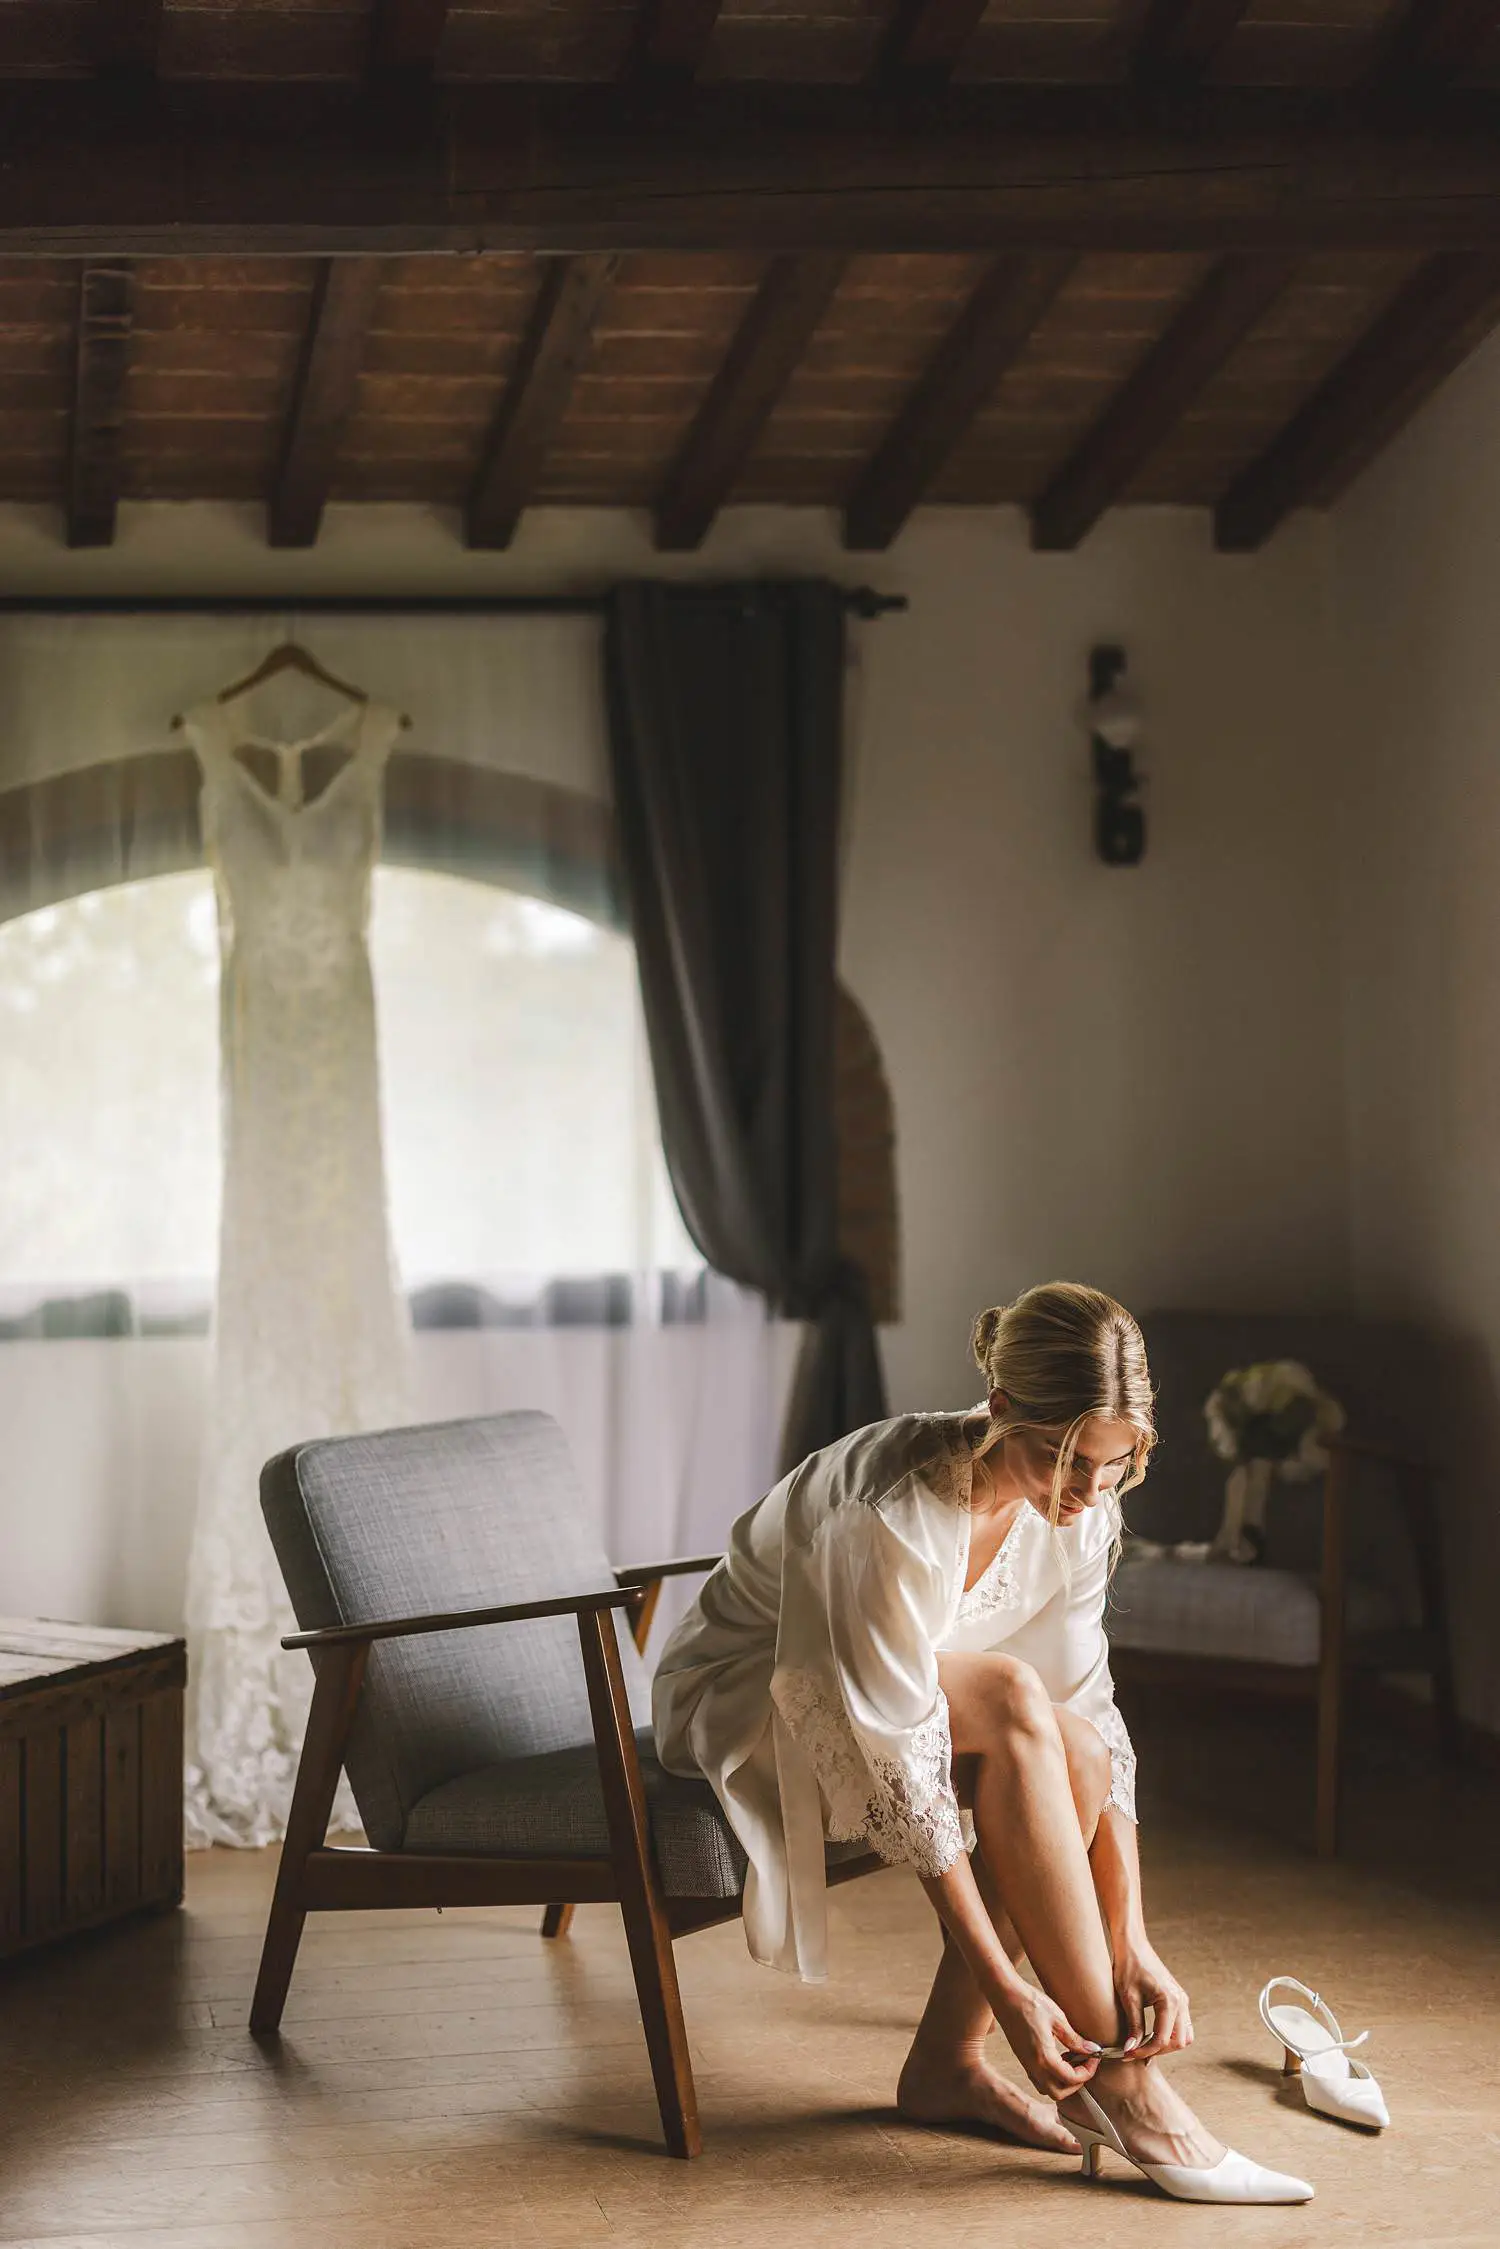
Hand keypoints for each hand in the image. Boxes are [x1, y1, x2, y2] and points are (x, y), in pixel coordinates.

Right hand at [992, 1981, 1101, 2100]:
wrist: (1004, 1994)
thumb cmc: (1030, 2003)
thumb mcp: (1058, 2019)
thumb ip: (1075, 2039)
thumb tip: (1092, 2050)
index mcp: (1044, 2058)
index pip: (1071, 2079)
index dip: (1087, 2072)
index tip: (1094, 2058)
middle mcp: (1033, 2066)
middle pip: (1058, 2093)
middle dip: (1076, 2084)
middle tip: (1085, 2065)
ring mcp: (1026, 2064)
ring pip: (1047, 2088)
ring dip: (1062, 2082)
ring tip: (1071, 2060)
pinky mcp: (1022, 2058)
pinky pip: (1038, 2078)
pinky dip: (1052, 2076)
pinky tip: (1058, 2056)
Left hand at [1114, 1941, 1192, 2060]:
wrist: (1133, 1945)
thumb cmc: (1129, 1967)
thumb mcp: (1128, 1998)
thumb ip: (1133, 2026)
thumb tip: (1130, 2051)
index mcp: (1170, 2000)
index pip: (1162, 2039)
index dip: (1145, 2051)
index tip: (1127, 2055)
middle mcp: (1181, 2002)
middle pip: (1178, 2042)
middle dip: (1158, 2050)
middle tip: (1136, 2052)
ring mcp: (1182, 2000)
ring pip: (1184, 2036)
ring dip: (1167, 2045)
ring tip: (1145, 2046)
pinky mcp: (1179, 1999)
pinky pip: (1182, 2025)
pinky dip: (1170, 2035)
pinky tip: (1151, 2035)